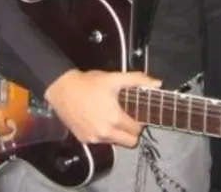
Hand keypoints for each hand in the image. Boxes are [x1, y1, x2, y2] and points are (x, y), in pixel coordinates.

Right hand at [44, 69, 159, 147]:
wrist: (62, 88)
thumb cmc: (89, 83)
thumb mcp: (114, 78)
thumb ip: (137, 80)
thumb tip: (157, 84)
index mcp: (115, 118)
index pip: (137, 130)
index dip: (139, 121)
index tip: (135, 113)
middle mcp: (105, 132)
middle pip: (130, 142)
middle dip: (131, 131)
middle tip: (126, 117)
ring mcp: (94, 138)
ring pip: (115, 143)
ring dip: (117, 134)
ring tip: (111, 117)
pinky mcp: (84, 140)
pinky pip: (101, 142)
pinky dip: (103, 134)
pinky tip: (98, 120)